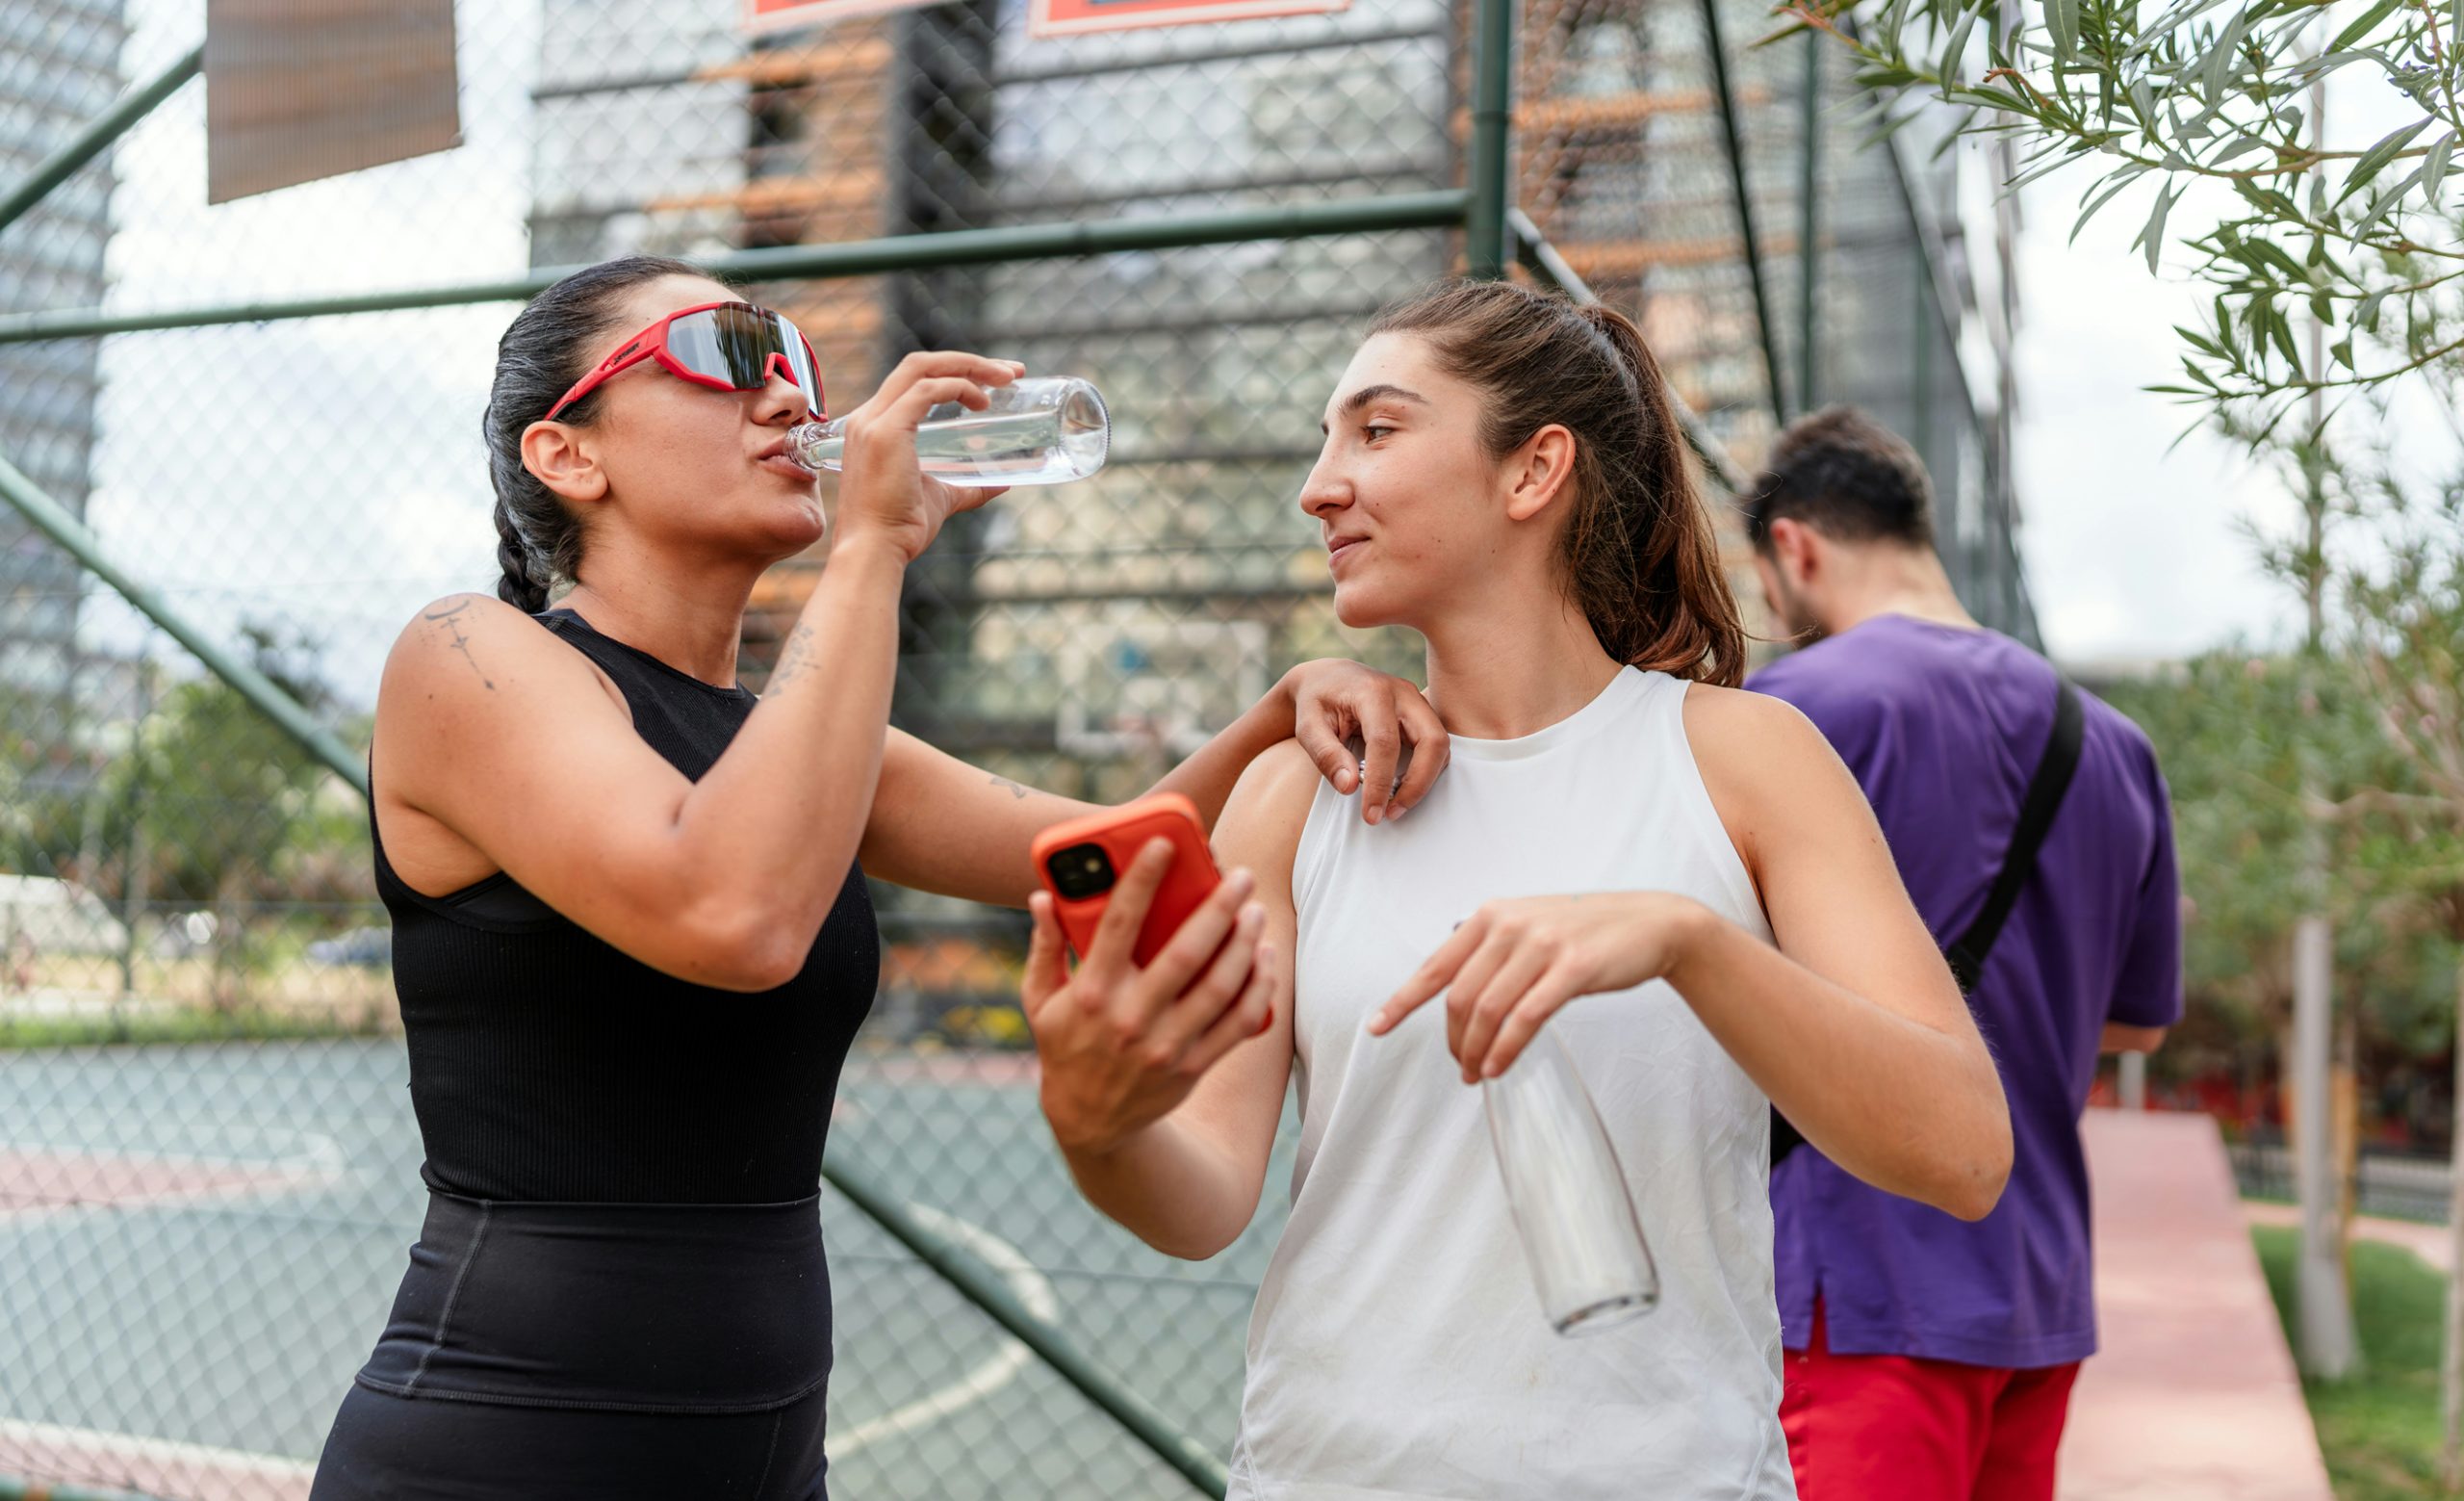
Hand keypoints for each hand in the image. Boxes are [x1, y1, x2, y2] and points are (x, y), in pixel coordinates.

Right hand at [832, 351, 1023, 561]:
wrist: (875, 551)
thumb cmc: (900, 529)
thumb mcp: (941, 497)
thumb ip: (969, 486)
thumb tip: (1002, 483)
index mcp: (876, 425)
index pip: (915, 380)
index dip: (957, 371)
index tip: (997, 379)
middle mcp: (869, 416)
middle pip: (920, 364)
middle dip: (969, 361)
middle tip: (1012, 371)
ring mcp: (874, 421)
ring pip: (922, 368)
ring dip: (969, 368)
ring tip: (1006, 380)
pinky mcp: (885, 432)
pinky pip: (927, 391)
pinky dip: (958, 388)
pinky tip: (982, 403)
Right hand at [1021, 838, 1280, 1155]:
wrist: (1090, 1123)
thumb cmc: (1065, 1046)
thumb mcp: (1041, 1000)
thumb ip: (1044, 946)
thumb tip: (1042, 894)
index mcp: (1091, 993)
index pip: (1118, 924)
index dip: (1141, 879)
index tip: (1164, 843)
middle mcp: (1130, 1019)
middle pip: (1185, 954)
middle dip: (1217, 908)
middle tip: (1239, 875)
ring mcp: (1166, 1046)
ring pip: (1220, 988)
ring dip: (1245, 944)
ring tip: (1256, 910)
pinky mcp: (1194, 1067)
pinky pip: (1239, 1023)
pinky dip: (1259, 989)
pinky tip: (1266, 958)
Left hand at [1282, 660, 1449, 823]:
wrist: (1326, 678)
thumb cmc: (1315, 701)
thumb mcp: (1307, 727)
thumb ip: (1326, 755)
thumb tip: (1350, 787)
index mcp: (1372, 691)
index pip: (1385, 742)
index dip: (1381, 782)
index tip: (1371, 813)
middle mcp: (1402, 693)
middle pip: (1432, 740)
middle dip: (1418, 783)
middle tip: (1392, 812)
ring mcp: (1416, 701)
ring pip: (1440, 745)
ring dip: (1424, 779)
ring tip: (1395, 805)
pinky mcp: (1422, 714)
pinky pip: (1436, 745)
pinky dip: (1426, 770)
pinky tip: (1401, 787)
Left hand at [1367, 892, 1713, 1082]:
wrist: (1651, 923)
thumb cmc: (1585, 932)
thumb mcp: (1528, 926)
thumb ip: (1490, 950)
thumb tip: (1454, 992)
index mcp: (1490, 915)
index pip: (1435, 966)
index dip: (1403, 1001)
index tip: (1377, 1027)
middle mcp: (1509, 925)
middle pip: (1460, 998)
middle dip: (1454, 1042)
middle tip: (1461, 1068)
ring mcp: (1541, 944)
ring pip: (1489, 1011)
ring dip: (1477, 1052)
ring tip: (1478, 1074)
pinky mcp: (1572, 968)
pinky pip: (1526, 1018)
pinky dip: (1506, 1049)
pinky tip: (1499, 1067)